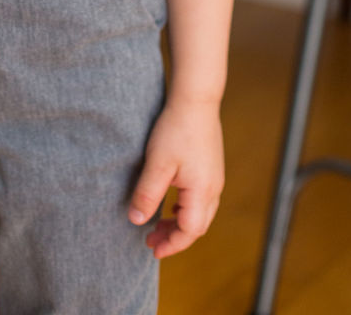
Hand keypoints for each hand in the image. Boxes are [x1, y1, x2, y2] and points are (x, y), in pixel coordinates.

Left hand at [127, 98, 224, 257]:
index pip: (189, 231)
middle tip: (151, 240)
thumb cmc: (176, 129)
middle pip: (197, 226)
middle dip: (174, 237)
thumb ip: (147, 194)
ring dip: (179, 222)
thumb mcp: (157, 164)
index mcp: (202, 192)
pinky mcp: (211, 167)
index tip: (153, 249)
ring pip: (200, 213)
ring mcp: (214, 178)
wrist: (196, 99)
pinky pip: (200, 198)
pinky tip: (171, 202)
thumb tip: (136, 221)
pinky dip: (185, 208)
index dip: (171, 244)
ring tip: (158, 223)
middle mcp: (213, 188)